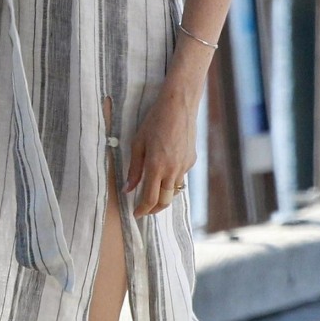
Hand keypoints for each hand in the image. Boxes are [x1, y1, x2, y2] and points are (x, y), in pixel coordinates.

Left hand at [123, 79, 197, 216]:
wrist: (179, 106)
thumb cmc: (155, 121)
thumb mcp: (138, 143)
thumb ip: (134, 169)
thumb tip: (128, 189)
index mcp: (156, 166)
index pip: (150, 198)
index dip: (142, 210)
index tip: (136, 214)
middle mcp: (173, 170)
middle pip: (164, 201)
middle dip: (154, 209)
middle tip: (144, 210)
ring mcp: (184, 166)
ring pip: (173, 191)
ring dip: (163, 197)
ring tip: (152, 196)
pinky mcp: (191, 160)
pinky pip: (180, 177)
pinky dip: (171, 181)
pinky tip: (164, 174)